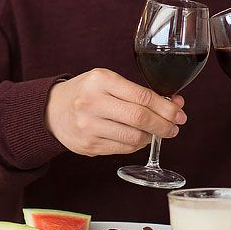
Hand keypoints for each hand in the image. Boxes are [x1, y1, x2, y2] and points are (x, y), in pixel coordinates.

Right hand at [45, 68, 186, 156]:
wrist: (51, 110)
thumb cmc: (86, 92)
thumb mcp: (107, 81)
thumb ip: (138, 92)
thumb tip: (174, 104)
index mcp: (101, 80)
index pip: (142, 96)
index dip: (166, 107)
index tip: (179, 113)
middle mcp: (92, 102)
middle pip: (140, 118)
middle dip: (164, 125)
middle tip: (174, 127)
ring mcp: (89, 126)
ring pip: (134, 137)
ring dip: (151, 136)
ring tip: (155, 132)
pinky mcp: (88, 146)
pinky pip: (123, 148)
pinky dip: (137, 144)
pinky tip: (139, 138)